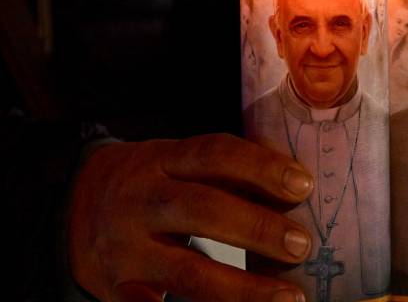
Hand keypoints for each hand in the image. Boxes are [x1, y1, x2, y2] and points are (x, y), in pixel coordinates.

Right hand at [68, 133, 313, 301]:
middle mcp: (142, 200)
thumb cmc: (152, 182)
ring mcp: (126, 248)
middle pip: (202, 209)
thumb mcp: (178, 161)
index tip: (302, 185)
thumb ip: (227, 171)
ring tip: (289, 298)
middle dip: (257, 228)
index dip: (260, 167)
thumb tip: (297, 190)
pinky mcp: (118, 289)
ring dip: (243, 288)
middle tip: (301, 245)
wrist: (72, 204)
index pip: (214, 153)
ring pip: (186, 272)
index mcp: (163, 159)